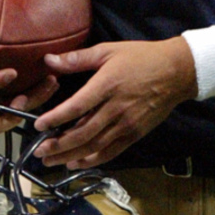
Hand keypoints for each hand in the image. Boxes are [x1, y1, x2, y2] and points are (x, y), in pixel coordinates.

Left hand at [32, 37, 196, 168]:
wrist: (176, 72)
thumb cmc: (141, 57)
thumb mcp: (109, 50)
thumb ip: (78, 58)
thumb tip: (49, 60)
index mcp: (108, 84)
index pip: (77, 106)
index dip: (56, 118)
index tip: (38, 126)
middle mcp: (116, 108)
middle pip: (83, 132)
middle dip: (59, 144)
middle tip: (38, 152)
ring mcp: (127, 123)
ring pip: (95, 145)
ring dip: (71, 156)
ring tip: (51, 161)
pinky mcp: (135, 133)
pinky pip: (112, 151)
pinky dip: (93, 160)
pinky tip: (77, 163)